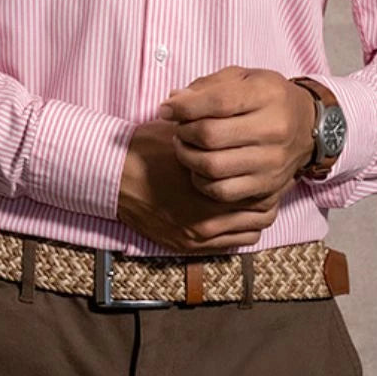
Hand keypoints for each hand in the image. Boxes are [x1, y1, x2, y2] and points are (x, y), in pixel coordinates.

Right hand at [116, 115, 295, 253]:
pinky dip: (236, 231)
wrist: (111, 175)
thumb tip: (243, 129)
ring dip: (252, 216)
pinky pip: (229, 245)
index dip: (266, 175)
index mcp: (211, 188)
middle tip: (262, 181)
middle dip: (265, 197)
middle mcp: (208, 219)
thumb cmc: (145, 151)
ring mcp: (198, 236)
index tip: (264, 165)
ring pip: (250, 232)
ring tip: (247, 198)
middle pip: (262, 213)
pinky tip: (229, 213)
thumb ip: (216, 137)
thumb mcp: (184, 136)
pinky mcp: (186, 246)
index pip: (262, 190)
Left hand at [161, 65, 316, 203]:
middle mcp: (273, 128)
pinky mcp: (268, 185)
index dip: (183, 107)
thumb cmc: (267, 98)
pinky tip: (199, 168)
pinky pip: (223, 191)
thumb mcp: (243, 78)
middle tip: (178, 129)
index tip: (166, 110)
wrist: (307, 126)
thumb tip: (173, 101)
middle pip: (211, 136)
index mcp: (267, 95)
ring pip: (213, 167)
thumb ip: (207, 86)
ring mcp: (272, 161)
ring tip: (185, 147)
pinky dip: (202, 181)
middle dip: (184, 132)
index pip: (217, 102)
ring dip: (188, 157)